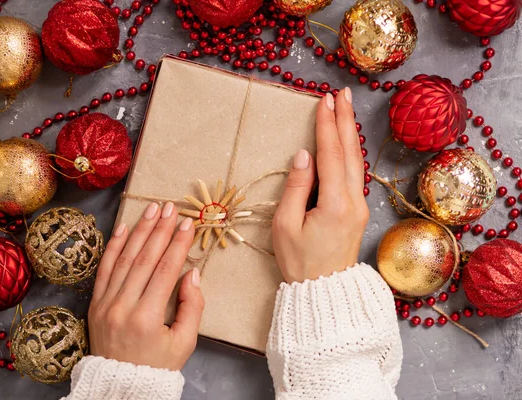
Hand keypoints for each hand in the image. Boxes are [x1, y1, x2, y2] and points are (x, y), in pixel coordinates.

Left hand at [88, 202, 203, 369]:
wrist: (119, 385)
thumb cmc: (157, 366)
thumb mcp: (184, 343)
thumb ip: (192, 308)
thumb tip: (192, 274)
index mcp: (147, 318)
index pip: (165, 271)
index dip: (178, 244)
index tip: (188, 223)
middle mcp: (123, 306)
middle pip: (144, 259)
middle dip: (160, 229)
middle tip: (171, 207)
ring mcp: (105, 303)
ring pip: (124, 259)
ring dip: (139, 231)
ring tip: (152, 209)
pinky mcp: (95, 303)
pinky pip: (104, 269)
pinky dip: (114, 247)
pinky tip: (124, 228)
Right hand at [272, 88, 368, 282]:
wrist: (326, 291)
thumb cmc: (300, 262)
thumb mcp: (286, 227)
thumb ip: (296, 188)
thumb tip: (304, 156)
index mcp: (335, 205)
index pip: (331, 155)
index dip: (327, 126)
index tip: (325, 100)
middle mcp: (354, 202)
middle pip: (351, 153)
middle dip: (345, 120)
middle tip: (342, 93)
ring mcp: (360, 207)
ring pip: (356, 162)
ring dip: (349, 133)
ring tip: (345, 109)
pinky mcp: (358, 211)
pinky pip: (355, 174)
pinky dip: (350, 152)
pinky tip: (345, 141)